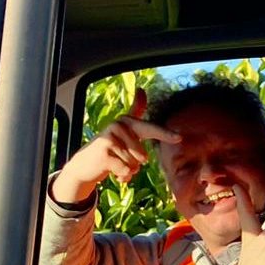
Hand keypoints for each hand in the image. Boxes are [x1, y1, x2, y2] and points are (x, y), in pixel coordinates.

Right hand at [51, 88, 181, 203]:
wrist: (85, 164)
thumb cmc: (112, 147)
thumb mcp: (125, 130)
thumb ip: (135, 110)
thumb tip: (141, 88)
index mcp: (127, 121)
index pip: (150, 129)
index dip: (165, 134)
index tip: (180, 138)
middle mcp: (118, 126)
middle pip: (143, 156)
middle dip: (135, 164)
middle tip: (120, 157)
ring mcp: (110, 138)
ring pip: (134, 165)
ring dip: (127, 170)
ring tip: (115, 162)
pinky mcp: (104, 152)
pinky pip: (125, 171)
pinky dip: (121, 176)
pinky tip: (110, 169)